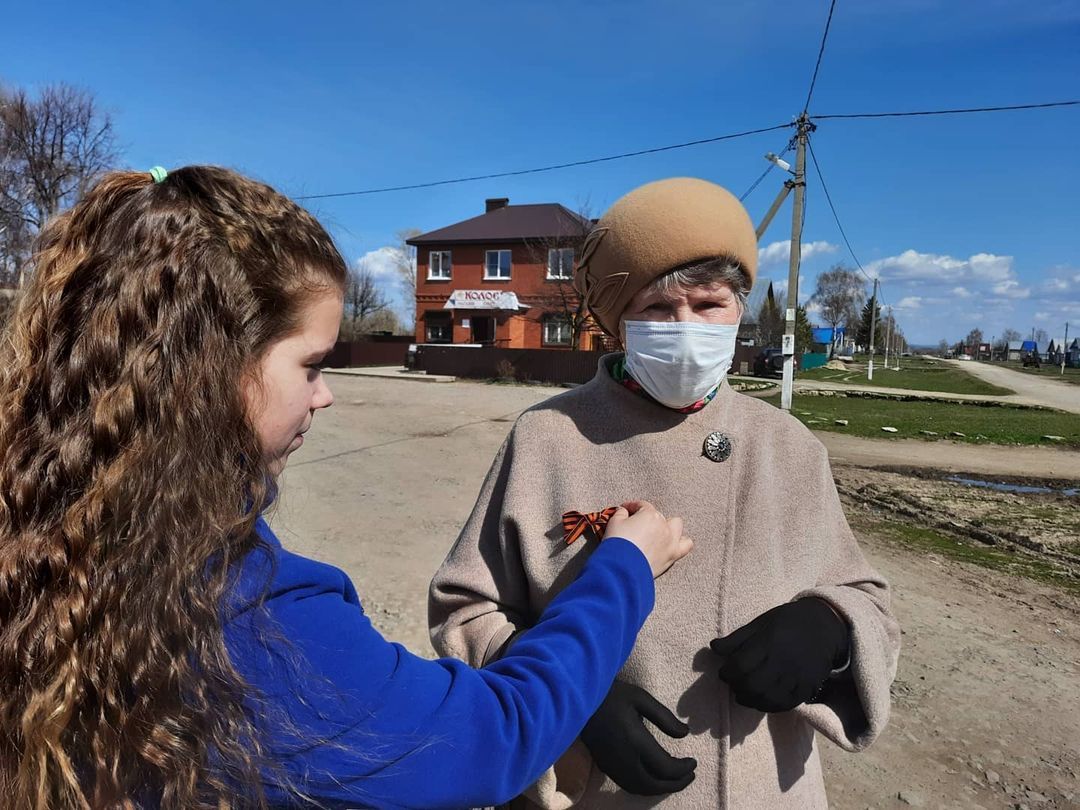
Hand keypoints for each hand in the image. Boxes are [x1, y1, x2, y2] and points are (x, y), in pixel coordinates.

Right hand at [580, 680, 696, 795]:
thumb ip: (665, 717)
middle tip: (689, 775)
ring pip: (640, 788)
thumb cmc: (611, 694)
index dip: (683, 769)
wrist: (578, 700)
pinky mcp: (604, 766)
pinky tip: (652, 776)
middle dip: (675, 784)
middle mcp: (624, 760)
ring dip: (660, 788)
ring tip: (674, 779)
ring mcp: (612, 766)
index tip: (693, 762)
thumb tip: (685, 734)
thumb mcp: (640, 698)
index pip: (665, 768)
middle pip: (654, 785)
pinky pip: (628, 785)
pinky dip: (645, 786)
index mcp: (636, 742)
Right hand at [603, 501, 692, 577]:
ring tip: (658, 531)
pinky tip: (674, 543)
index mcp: (649, 515)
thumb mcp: (613, 523)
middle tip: (637, 524)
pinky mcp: (673, 555)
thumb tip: (623, 512)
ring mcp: (670, 540)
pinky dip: (681, 543)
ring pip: (677, 526)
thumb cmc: (618, 545)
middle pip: (658, 516)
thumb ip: (620, 513)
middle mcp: (663, 526)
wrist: (622, 568)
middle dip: (647, 518)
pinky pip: (686, 545)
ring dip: (668, 527)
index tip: (626, 510)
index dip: (632, 506)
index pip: (642, 505)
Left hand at [710, 598, 849, 712]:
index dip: (727, 673)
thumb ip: (737, 638)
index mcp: (769, 641)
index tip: (723, 673)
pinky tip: (761, 701)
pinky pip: (785, 704)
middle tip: (733, 685)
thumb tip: (713, 648)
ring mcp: (797, 676)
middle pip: (753, 685)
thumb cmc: (786, 622)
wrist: (824, 626)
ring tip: (743, 694)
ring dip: (750, 700)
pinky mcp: (808, 687)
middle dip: (737, 688)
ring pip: (768, 698)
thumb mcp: (760, 622)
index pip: (741, 666)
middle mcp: (783, 660)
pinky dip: (769, 706)